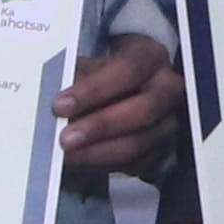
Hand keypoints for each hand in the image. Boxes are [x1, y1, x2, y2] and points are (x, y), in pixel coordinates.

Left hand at [60, 32, 182, 183]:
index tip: (61, 105)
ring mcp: (169, 122)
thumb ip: (76, 77)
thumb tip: (54, 95)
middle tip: (66, 139)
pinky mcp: (163, 149)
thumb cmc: (106, 72)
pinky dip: (105, 165)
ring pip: (139, 143)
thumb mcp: (91, 63)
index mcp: (151, 58)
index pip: (128, 71)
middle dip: (100, 127)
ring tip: (67, 155)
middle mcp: (168, 90)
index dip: (93, 90)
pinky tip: (82, 162)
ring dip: (99, 153)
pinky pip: (136, 164)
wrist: (127, 86)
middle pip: (142, 111)